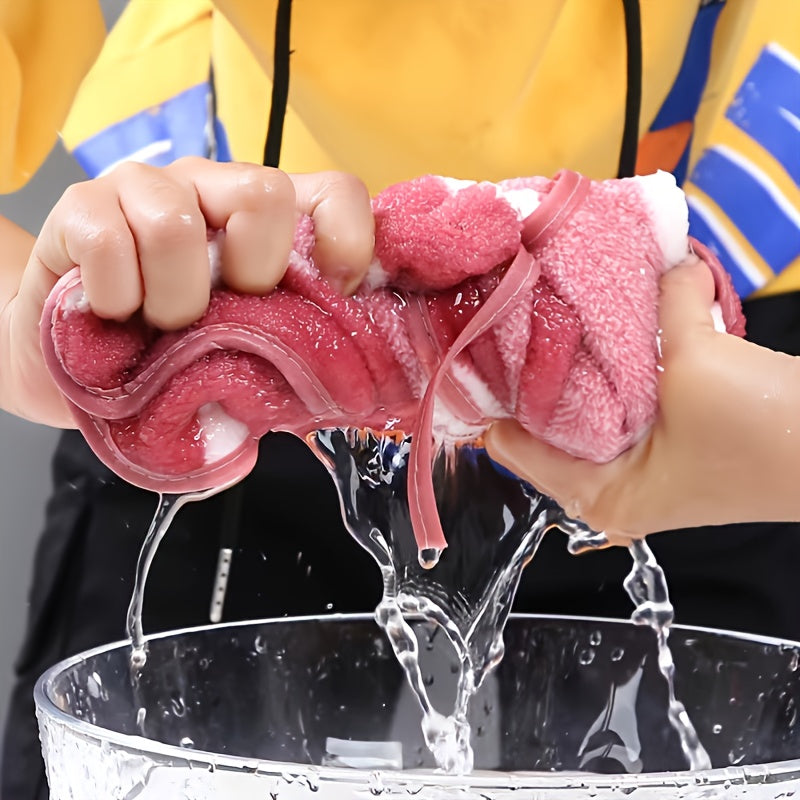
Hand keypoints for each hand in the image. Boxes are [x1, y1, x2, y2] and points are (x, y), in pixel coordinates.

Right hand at [1, 159, 373, 426]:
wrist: (76, 355)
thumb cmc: (171, 350)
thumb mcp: (242, 347)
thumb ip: (287, 340)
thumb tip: (339, 371)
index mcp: (263, 219)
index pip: (334, 192)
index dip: (347, 240)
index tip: (334, 294)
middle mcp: (211, 187)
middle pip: (263, 193)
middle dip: (249, 275)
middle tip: (219, 318)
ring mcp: (144, 187)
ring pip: (174, 224)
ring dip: (172, 301)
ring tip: (157, 325)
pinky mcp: (80, 205)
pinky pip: (107, 242)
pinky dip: (115, 297)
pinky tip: (112, 313)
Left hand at [485, 256, 799, 541]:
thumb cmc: (765, 432)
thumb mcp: (698, 362)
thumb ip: (665, 303)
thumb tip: (664, 259)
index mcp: (597, 493)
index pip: (511, 444)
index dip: (490, 393)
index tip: (475, 338)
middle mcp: (610, 488)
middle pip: (543, 426)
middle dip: (531, 372)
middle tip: (510, 313)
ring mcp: (641, 467)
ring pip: (582, 411)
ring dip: (575, 366)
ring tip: (547, 310)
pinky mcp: (669, 445)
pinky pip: (620, 403)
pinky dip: (614, 368)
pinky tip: (606, 325)